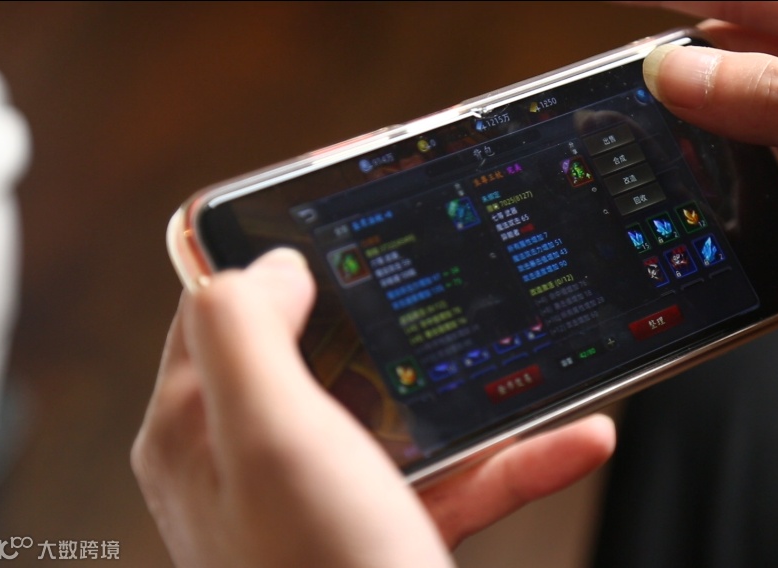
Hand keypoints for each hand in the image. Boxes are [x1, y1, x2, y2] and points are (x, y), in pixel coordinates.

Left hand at [131, 249, 614, 566]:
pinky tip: (576, 437)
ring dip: (475, 388)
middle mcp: (256, 464)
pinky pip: (456, 478)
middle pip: (324, 352)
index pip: (222, 310)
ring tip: (531, 352)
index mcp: (202, 429)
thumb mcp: (268, 437)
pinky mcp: (388, 533)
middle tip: (447, 268)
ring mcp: (326, 500)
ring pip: (401, 414)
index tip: (343, 211)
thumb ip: (245, 332)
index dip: (275, 253)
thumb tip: (268, 264)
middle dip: (391, 315)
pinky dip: (516, 456)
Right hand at [641, 1, 777, 384]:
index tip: (625, 14)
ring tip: (661, 150)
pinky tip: (719, 198)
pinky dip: (743, 187)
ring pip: (757, 119)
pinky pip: (775, 172)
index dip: (692, 1)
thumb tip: (680, 70)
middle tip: (630, 95)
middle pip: (756, 55)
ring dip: (717, 139)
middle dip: (697, 77)